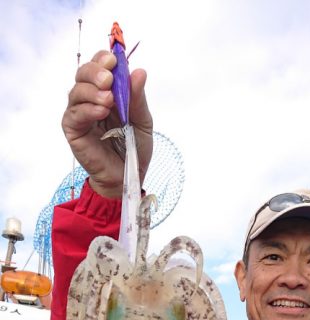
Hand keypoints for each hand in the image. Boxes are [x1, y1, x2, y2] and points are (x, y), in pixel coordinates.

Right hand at [62, 50, 152, 198]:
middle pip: (83, 73)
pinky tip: (101, 111)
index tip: (114, 60)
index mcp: (107, 91)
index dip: (103, 59)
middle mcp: (90, 98)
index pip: (99, 66)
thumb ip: (138, 98)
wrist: (129, 176)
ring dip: (92, 91)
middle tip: (109, 79)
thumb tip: (139, 71)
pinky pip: (74, 113)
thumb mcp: (143, 121)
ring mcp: (79, 113)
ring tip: (109, 100)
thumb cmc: (135, 148)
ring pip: (76, 91)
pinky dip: (87, 109)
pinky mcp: (73, 129)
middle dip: (95, 71)